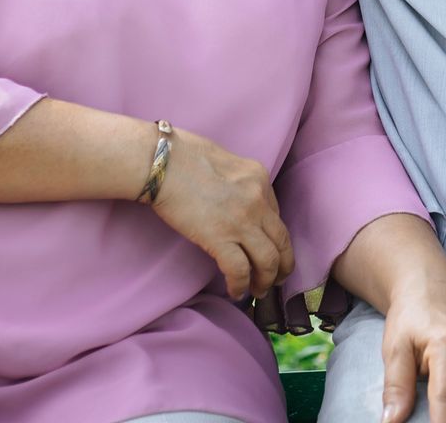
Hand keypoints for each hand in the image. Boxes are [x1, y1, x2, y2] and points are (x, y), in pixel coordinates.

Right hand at [150, 127, 294, 301]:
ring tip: (258, 291)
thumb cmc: (182, 155)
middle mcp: (258, 199)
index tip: (269, 247)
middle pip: (282, 240)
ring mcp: (242, 220)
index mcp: (259, 177)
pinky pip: (240, 270)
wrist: (162, 161)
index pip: (276, 214)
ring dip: (266, 280)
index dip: (273, 237)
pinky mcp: (221, 238)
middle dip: (283, 264)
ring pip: (269, 260)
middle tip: (277, 279)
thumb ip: (236, 181)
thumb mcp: (224, 161)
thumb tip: (233, 199)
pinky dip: (240, 285)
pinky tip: (235, 292)